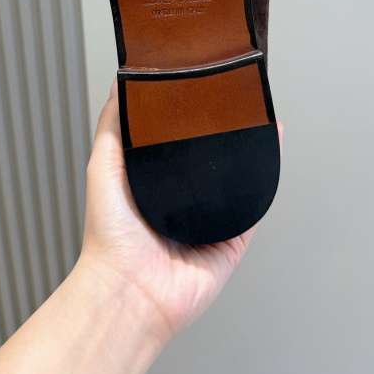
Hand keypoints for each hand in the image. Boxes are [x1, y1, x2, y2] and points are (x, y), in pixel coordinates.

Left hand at [80, 79, 282, 342]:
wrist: (131, 289)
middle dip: (224, 132)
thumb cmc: (110, 237)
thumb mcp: (103, 167)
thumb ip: (112, 128)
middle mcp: (183, 201)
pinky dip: (265, 181)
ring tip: (259, 117)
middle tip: (236, 99)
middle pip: (211, 159)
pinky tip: (270, 150)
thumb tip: (119, 85)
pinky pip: (254, 207)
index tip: (203, 87)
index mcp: (154, 183)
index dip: (191, 116)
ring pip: (238, 180)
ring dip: (250, 151)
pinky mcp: (232, 239)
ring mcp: (209, 219)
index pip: (179, 142)